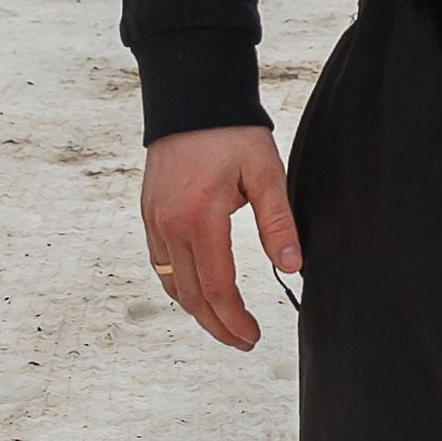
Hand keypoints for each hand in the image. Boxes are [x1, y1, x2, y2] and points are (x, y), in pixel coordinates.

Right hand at [141, 124, 298, 348]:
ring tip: (223, 325)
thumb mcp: (265, 173)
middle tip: (243, 342)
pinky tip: (196, 294)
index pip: (217, 288)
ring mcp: (154, 221)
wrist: (191, 99)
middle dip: (217, 325)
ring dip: (197, 311)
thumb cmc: (231, 133)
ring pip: (172, 285)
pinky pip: (160, 265)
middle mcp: (170, 225)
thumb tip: (293, 267)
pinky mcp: (149, 214)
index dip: (234, 319)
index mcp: (201, 218)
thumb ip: (278, 223)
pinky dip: (178, 288)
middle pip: (191, 296)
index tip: (252, 335)